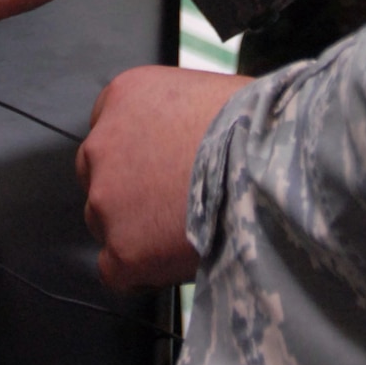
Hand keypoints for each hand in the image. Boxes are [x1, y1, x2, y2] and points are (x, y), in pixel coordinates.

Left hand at [77, 66, 250, 289]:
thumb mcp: (203, 93)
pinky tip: (173, 260)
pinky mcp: (122, 249)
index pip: (110, 130)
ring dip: (135, 230)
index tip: (159, 170)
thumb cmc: (252, 124)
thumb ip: (173, 116)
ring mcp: (106, 200)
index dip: (138, 155)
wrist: (265, 164)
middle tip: (172, 203)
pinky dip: (141, 271)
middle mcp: (102, 145)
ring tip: (183, 231)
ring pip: (105, 223)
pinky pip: (115, 270)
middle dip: (129, 192)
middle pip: (99, 177)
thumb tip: (181, 138)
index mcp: (123, 97)